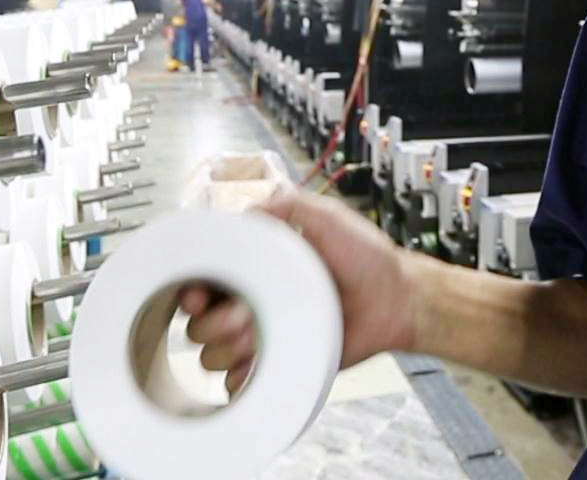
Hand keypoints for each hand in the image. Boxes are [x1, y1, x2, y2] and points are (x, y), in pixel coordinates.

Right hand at [179, 187, 418, 393]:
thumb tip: (248, 210)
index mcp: (253, 266)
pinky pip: (239, 382)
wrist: (396, 298)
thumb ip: (287, 204)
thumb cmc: (365, 257)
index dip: (190, 289)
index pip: (201, 279)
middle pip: (197, 322)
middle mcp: (251, 301)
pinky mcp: (278, 364)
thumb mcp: (327, 217)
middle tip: (246, 313)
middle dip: (214, 321)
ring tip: (261, 332)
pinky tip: (259, 362)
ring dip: (228, 346)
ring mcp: (262, 336)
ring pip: (212, 354)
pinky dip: (240, 378)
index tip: (200, 294)